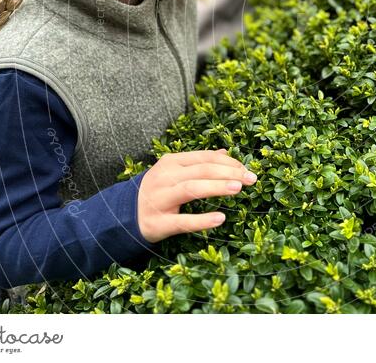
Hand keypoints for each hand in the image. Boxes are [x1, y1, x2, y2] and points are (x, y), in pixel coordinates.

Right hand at [137, 148, 256, 242]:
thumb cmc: (157, 191)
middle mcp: (165, 177)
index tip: (246, 169)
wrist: (123, 215)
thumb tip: (225, 152)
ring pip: (192, 189)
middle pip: (202, 170)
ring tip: (238, 188)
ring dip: (217, 187)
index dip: (228, 162)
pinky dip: (202, 220)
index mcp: (171, 163)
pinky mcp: (158, 223)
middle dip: (229, 172)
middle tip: (251, 179)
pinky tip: (220, 219)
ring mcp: (160, 199)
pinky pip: (183, 221)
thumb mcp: (175, 172)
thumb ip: (199, 162)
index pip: (205, 157)